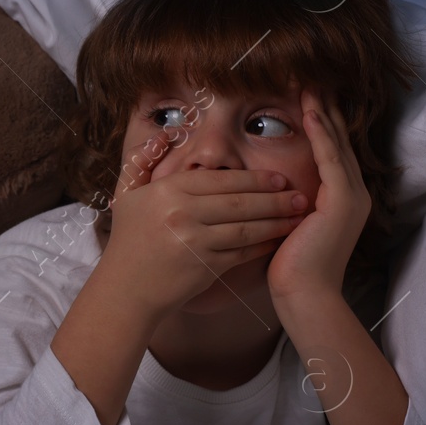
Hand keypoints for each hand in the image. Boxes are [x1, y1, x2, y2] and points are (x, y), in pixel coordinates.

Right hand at [99, 127, 307, 319]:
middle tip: (300, 195)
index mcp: (168, 191)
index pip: (221, 180)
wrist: (125, 291)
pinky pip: (241, 253)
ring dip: (276, 222)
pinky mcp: (205, 268)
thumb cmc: (127, 241)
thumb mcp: (126, 195)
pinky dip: (262, 246)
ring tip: (298, 215)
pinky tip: (278, 240)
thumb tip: (163, 133)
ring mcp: (195, 242)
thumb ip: (142, 160)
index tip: (279, 178)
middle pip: (240, 202)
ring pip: (246, 228)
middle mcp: (182, 214)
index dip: (255, 178)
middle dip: (275, 198)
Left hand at [267, 89, 371, 307]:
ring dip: (324, 113)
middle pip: (338, 140)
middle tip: (313, 78)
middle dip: (326, 109)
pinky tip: (311, 113)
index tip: (307, 95)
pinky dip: (322, 135)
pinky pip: (331, 159)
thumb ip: (288, 198)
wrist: (305, 294)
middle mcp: (354, 193)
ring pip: (336, 144)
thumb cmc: (292, 266)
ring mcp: (352, 196)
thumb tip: (269, 182)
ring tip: (311, 85)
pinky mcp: (343, 202)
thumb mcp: (289, 222)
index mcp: (342, 198)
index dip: (322, 122)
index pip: (332, 150)